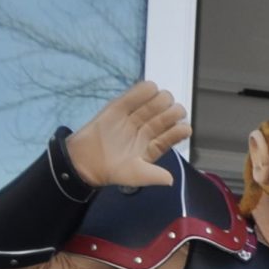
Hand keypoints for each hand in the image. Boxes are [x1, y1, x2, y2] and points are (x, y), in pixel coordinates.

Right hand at [65, 81, 188, 188]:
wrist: (85, 163)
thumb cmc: (113, 171)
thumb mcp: (137, 176)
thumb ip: (155, 176)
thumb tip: (171, 180)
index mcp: (154, 145)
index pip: (173, 134)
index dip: (180, 130)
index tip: (183, 128)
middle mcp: (146, 130)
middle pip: (166, 116)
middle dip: (173, 111)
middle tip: (173, 111)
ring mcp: (133, 118)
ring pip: (152, 105)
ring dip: (161, 100)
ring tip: (162, 100)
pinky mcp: (117, 109)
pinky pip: (131, 98)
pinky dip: (142, 91)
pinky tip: (150, 88)